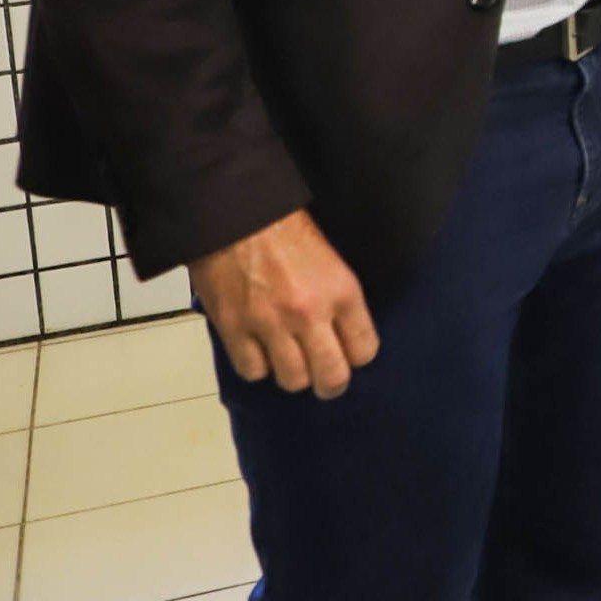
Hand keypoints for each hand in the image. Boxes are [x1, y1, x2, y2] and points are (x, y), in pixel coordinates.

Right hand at [191, 209, 376, 396]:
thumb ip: (340, 301)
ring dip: (293, 374)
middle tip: (325, 380)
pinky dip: (257, 366)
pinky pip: (253, 371)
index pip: (365, 350)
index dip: (357, 356)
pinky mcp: (234, 329)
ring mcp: (270, 324)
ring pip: (293, 380)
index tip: (349, 354)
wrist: (237, 216)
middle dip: (331, 384)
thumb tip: (344, 337)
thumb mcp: (333, 262)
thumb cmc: (288, 232)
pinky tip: (260, 351)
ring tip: (291, 361)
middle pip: (332, 377)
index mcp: (342, 292)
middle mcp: (310, 314)